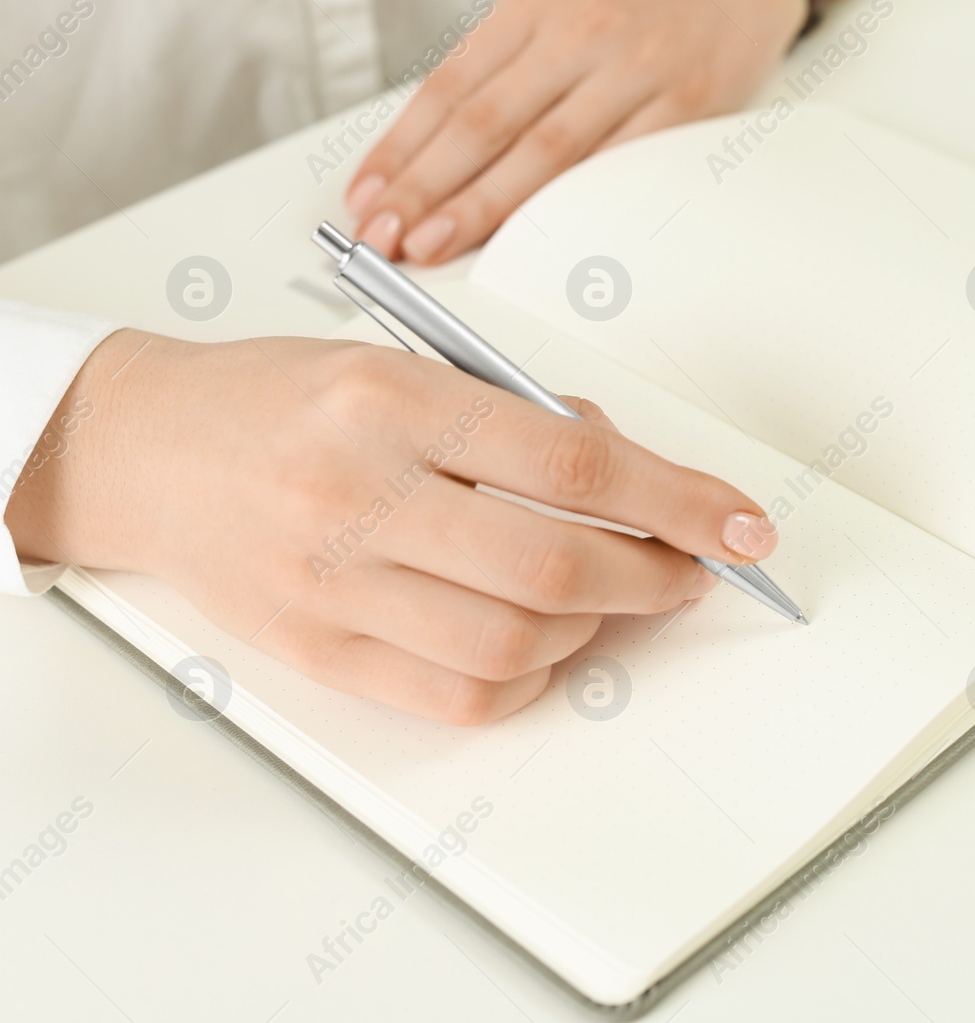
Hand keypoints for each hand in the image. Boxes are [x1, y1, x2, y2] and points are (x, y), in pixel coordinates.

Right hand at [5, 331, 779, 723]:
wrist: (148, 452)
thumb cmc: (285, 399)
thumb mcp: (400, 364)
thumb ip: (515, 415)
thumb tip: (630, 468)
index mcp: (392, 401)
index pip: (573, 461)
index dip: (678, 500)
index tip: (742, 526)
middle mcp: (359, 493)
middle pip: (555, 563)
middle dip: (654, 576)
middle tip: (689, 571)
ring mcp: (333, 583)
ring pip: (515, 639)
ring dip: (594, 625)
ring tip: (606, 593)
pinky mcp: (317, 651)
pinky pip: (458, 695)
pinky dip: (528, 675)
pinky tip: (539, 638)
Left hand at [345, 0, 806, 263]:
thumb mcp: (561, 1)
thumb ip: (507, 64)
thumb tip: (436, 146)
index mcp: (536, 4)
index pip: (449, 87)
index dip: (401, 149)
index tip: (367, 194)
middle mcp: (578, 32)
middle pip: (483, 124)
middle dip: (423, 187)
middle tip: (385, 234)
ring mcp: (632, 71)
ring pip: (541, 154)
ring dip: (479, 207)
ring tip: (433, 243)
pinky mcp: (682, 107)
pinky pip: (613, 168)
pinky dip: (566, 208)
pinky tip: (531, 237)